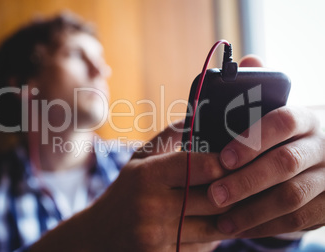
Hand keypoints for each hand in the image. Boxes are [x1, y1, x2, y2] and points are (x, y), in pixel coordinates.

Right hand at [32, 121, 228, 251]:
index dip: (228, 162)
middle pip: (216, 198)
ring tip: (246, 201)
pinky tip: (221, 223)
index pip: (203, 166)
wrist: (98, 236)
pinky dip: (217, 235)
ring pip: (216, 227)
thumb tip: (202, 115)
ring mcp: (157, 238)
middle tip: (256, 179)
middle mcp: (151, 207)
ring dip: (235, 215)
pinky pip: (205, 247)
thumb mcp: (139, 159)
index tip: (240, 159)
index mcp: (146, 176)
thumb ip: (170, 135)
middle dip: (239, 189)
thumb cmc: (125, 191)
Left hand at [207, 56, 324, 237]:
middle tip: (214, 195)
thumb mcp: (282, 106)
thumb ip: (262, 87)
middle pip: (286, 164)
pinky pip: (301, 222)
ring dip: (254, 211)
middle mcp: (323, 145)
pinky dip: (268, 227)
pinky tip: (241, 230)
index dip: (253, 140)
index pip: (282, 122)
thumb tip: (249, 60)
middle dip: (247, 181)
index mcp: (306, 116)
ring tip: (222, 221)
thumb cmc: (290, 130)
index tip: (223, 157)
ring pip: (294, 197)